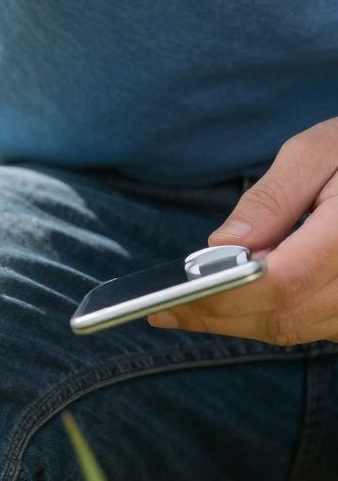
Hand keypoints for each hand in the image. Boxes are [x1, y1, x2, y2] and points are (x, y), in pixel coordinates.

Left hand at [149, 119, 337, 344]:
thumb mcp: (317, 151)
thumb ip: (271, 199)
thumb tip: (223, 246)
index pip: (282, 281)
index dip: (225, 294)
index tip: (174, 297)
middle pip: (283, 316)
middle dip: (219, 316)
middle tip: (163, 312)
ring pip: (295, 329)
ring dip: (240, 323)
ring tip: (187, 310)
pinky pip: (312, 327)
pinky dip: (270, 318)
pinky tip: (235, 304)